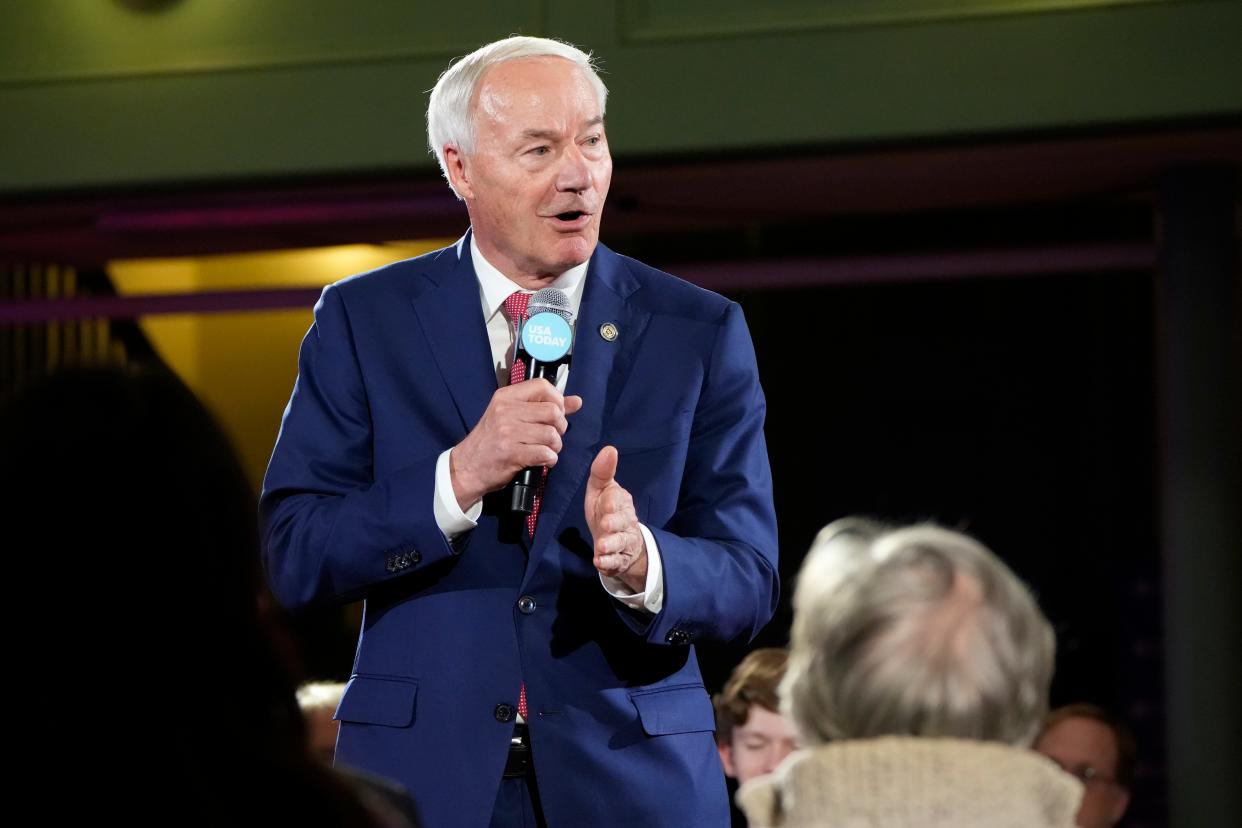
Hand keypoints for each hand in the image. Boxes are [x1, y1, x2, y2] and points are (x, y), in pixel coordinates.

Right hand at [450, 379, 582, 509]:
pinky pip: (544, 453)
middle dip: (560, 427)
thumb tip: (576, 401)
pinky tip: (542, 460)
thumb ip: (543, 406)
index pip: (543, 386)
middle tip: (552, 436)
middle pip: (552, 411)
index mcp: (506, 396)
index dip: (558, 400)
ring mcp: (507, 432)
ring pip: (551, 434)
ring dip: (555, 446)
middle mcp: (506, 410)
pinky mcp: (511, 453)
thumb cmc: (491, 441)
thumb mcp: (511, 416)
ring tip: (546, 450)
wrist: (467, 467)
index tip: (556, 414)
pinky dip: (549, 459)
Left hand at [585, 446, 646, 592]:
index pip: (618, 500)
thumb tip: (610, 449)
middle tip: (606, 524)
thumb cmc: (606, 511)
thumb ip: (602, 472)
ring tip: (601, 547)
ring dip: (610, 545)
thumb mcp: (601, 490)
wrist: (621, 541)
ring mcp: (623, 541)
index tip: (606, 504)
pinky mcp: (619, 559)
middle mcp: (625, 521)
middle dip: (614, 523)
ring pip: (620, 543)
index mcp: (621, 502)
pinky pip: (615, 562)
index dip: (612, 503)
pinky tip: (599, 562)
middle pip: (622, 522)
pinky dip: (608, 563)